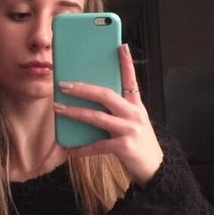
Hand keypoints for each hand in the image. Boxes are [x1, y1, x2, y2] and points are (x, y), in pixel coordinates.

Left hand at [53, 44, 162, 185]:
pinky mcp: (123, 147)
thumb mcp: (134, 123)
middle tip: (64, 84)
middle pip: (105, 95)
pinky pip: (97, 146)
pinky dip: (81, 149)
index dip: (126, 62)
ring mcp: (129, 130)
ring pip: (97, 117)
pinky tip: (69, 150)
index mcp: (136, 105)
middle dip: (83, 88)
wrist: (155, 169)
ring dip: (75, 113)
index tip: (120, 46)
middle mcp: (134, 114)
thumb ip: (118, 112)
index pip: (131, 79)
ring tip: (59, 109)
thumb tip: (90, 105)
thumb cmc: (139, 144)